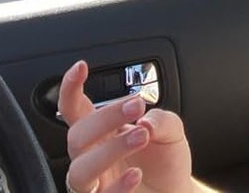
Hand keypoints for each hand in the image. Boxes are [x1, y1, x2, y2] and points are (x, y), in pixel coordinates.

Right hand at [58, 60, 193, 192]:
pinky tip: (135, 175)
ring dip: (110, 149)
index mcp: (102, 132)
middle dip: (105, 117)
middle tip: (136, 105)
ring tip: (142, 136)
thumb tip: (145, 120)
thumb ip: (161, 119)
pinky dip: (117, 187)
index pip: (76, 109)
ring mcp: (95, 183)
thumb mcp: (172, 130)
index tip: (81, 67)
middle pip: (77, 135)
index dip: (71, 88)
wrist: (177, 191)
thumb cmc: (167, 158)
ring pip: (80, 168)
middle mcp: (92, 156)